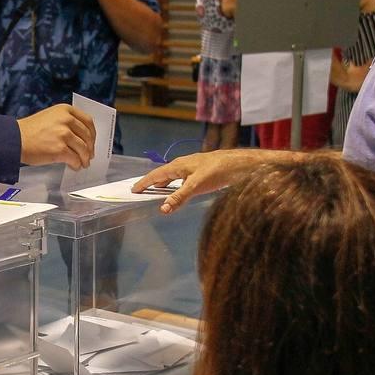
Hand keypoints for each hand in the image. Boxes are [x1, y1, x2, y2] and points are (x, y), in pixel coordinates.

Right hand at [18, 104, 95, 168]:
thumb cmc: (31, 131)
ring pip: (83, 149)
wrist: (15, 139)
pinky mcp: (60, 149)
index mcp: (65, 110)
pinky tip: (74, 166)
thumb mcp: (51, 117)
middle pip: (87, 136)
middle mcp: (66, 120)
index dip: (93, 134)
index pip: (88, 121)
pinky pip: (75, 159)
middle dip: (90, 148)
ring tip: (83, 164)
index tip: (92, 142)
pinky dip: (77, 164)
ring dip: (85, 159)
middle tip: (89, 156)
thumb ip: (66, 123)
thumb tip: (82, 138)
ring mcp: (63, 134)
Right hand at [131, 149, 280, 213]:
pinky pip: (183, 179)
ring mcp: (193, 167)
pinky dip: (176, 186)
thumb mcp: (196, 185)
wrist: (240, 165)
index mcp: (178, 165)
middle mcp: (183, 164)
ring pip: (174, 176)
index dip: (144, 182)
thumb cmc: (218, 171)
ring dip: (164, 184)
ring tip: (157, 192)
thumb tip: (162, 210)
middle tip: (141, 191)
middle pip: (163, 174)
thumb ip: (179, 198)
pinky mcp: (202, 172)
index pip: (156, 174)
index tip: (133, 189)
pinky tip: (180, 191)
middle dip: (152, 183)